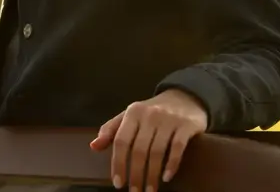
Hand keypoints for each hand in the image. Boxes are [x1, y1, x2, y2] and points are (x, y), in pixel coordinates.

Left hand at [90, 89, 208, 191]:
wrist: (184, 97)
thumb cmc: (152, 112)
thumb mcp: (130, 116)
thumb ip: (111, 130)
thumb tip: (93, 146)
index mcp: (133, 113)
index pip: (121, 141)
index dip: (118, 164)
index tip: (118, 183)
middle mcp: (150, 115)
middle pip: (139, 150)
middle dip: (135, 174)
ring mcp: (169, 119)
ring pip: (157, 152)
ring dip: (152, 175)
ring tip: (149, 190)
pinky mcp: (186, 125)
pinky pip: (177, 148)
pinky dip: (171, 165)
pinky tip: (166, 178)